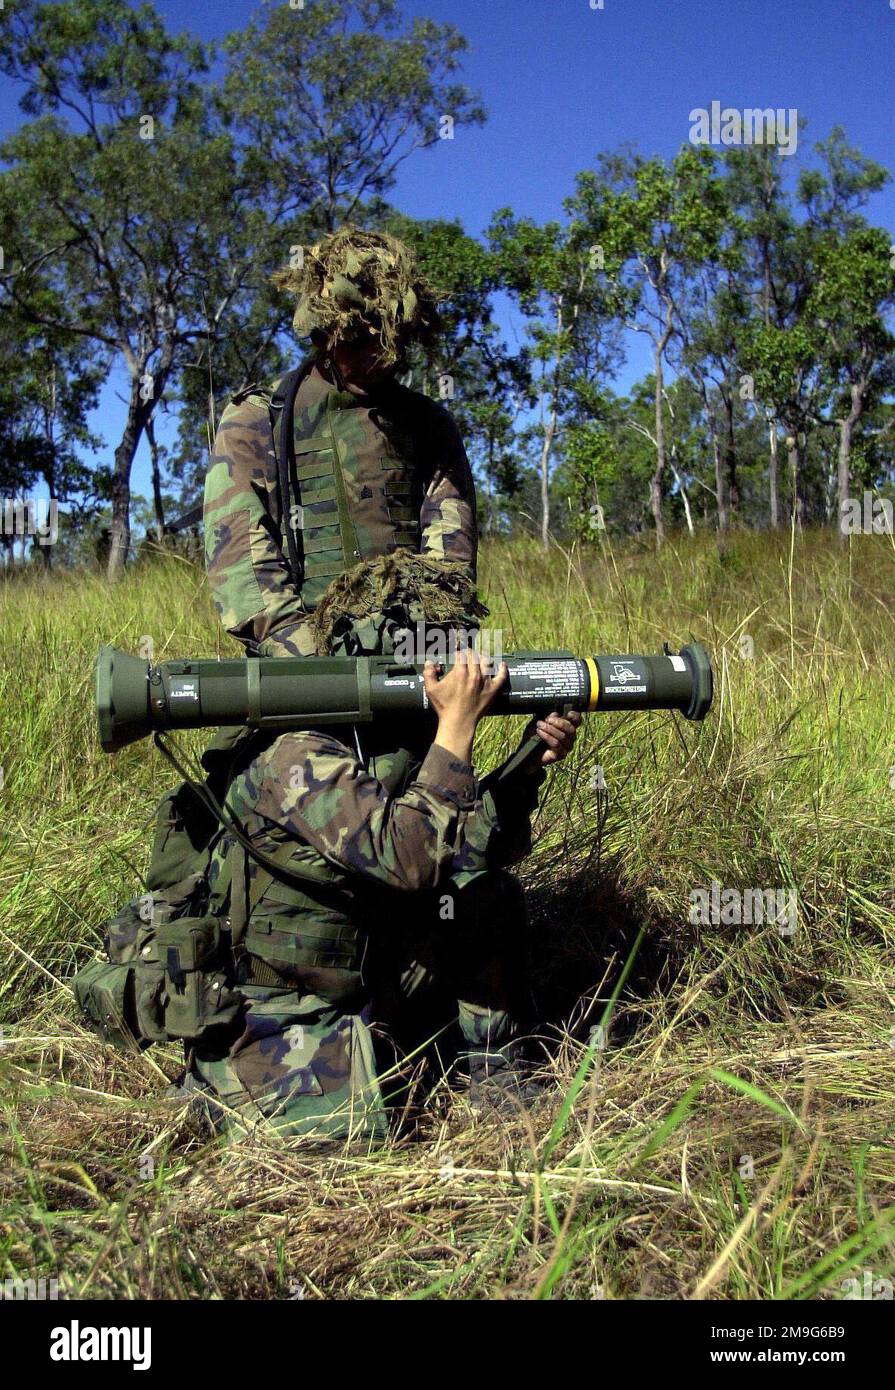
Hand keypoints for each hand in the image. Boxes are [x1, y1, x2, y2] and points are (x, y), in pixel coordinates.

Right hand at [424, 648, 508, 763]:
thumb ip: (429, 673)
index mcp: (460, 671)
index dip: (459, 651)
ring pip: (487, 662)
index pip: (461, 654)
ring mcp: (485, 681)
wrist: (458, 722)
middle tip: (467, 655)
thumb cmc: (445, 707)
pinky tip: (502, 664)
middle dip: (470, 653)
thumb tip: (429, 662)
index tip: (458, 653)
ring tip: (480, 659)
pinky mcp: (493, 690)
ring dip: (483, 658)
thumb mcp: (431, 689)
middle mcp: (474, 674)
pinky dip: (503, 669)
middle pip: (474, 656)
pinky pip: (501, 676)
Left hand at [521, 708, 581, 768]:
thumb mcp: (540, 722)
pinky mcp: (561, 755)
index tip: (567, 713)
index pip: (577, 721)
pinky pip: (556, 744)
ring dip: (550, 729)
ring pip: (563, 736)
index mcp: (567, 728)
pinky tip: (540, 733)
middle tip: (546, 720)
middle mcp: (570, 738)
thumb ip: (549, 717)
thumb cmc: (535, 734)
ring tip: (539, 726)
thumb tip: (555, 714)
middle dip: (558, 723)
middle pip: (571, 729)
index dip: (575, 716)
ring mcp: (567, 747)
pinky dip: (547, 737)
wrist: (528, 751)